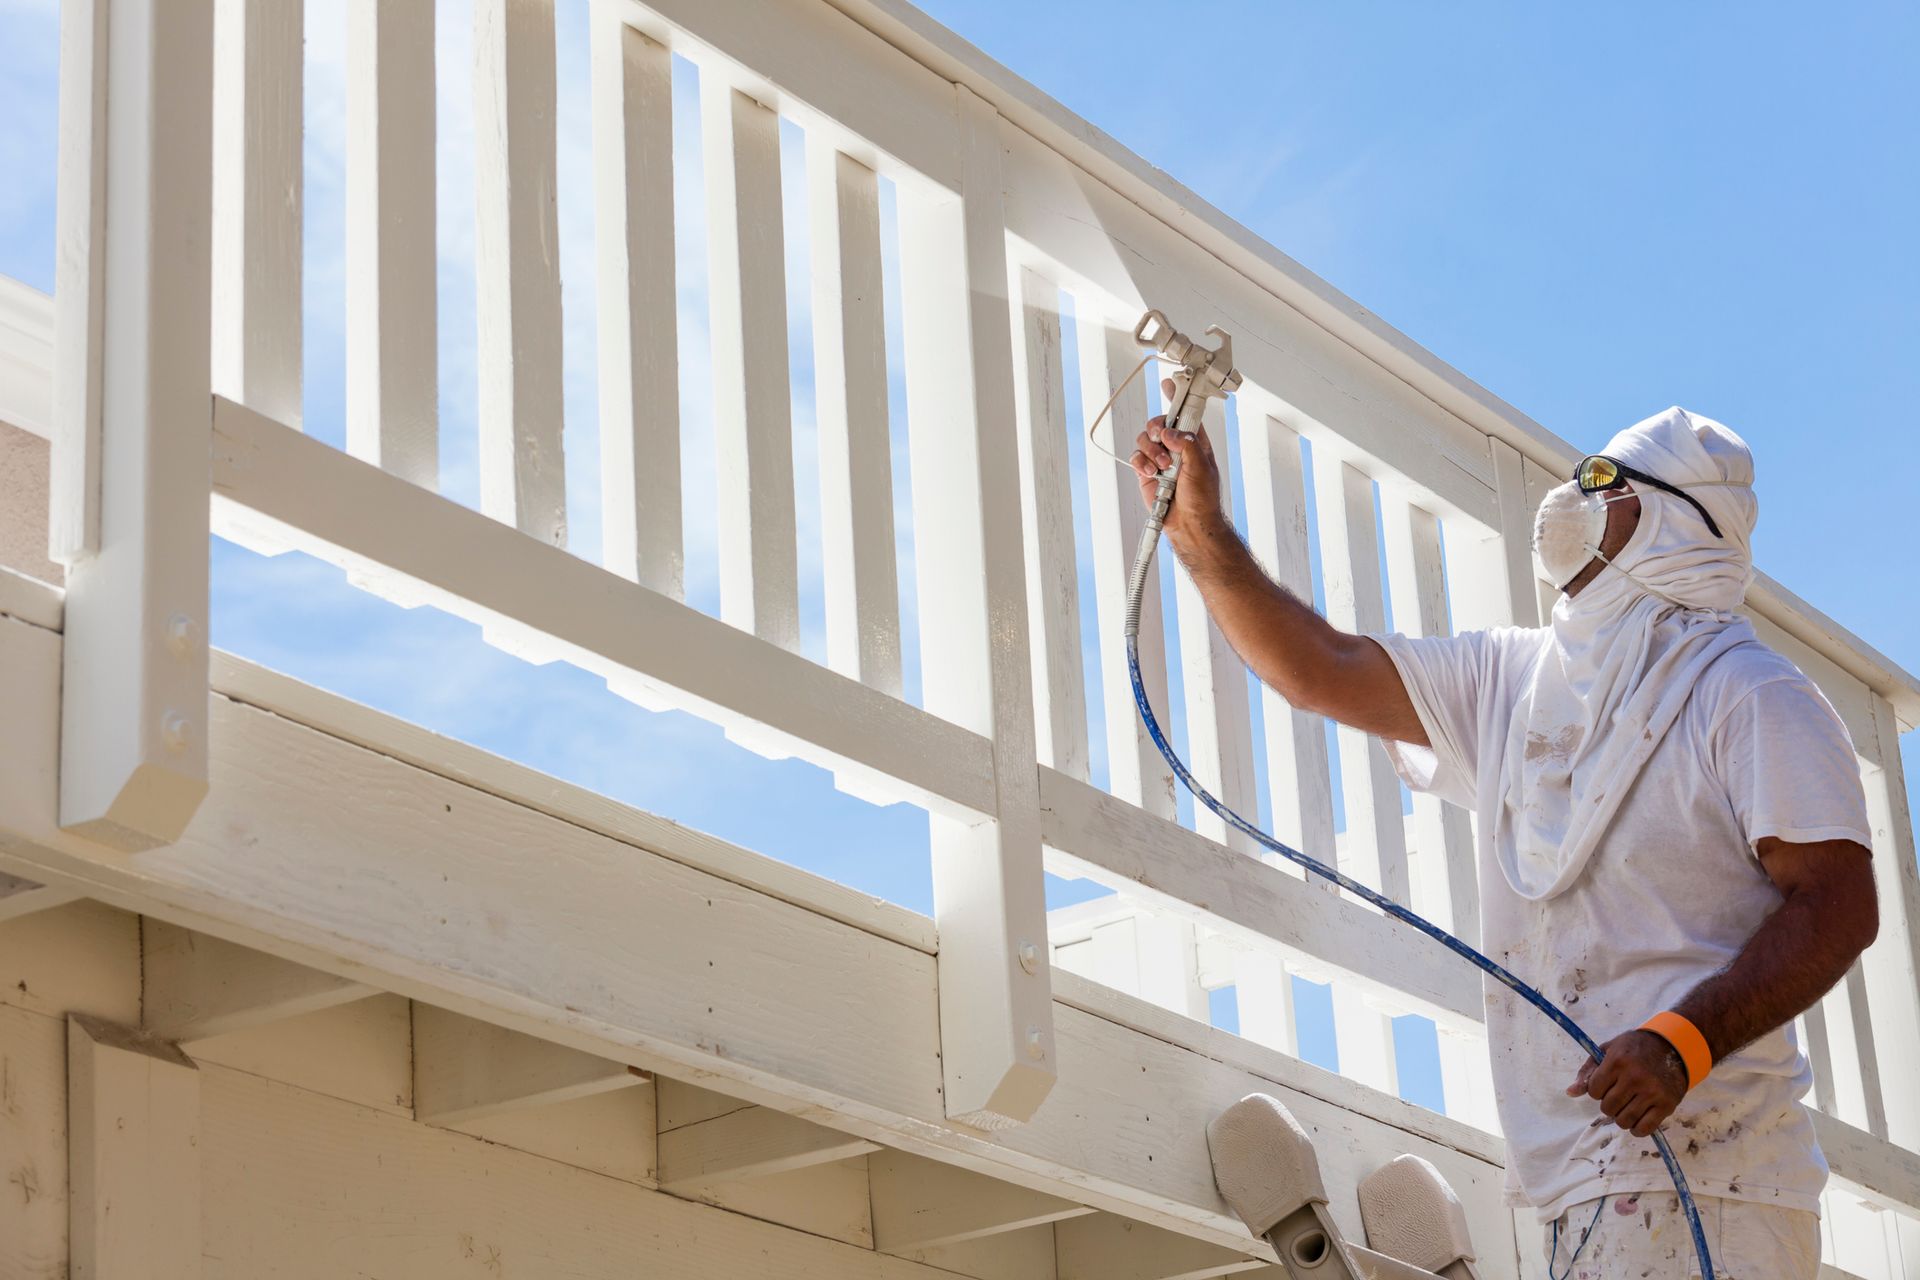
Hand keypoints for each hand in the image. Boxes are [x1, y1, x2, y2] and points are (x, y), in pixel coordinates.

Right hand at [1130, 379, 1224, 549]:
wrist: (1188, 524)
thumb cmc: (1203, 499)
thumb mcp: (1202, 467)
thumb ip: (1187, 444)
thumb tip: (1170, 432)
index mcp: (1195, 442)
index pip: (1186, 413)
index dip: (1177, 398)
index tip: (1169, 384)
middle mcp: (1176, 448)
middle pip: (1159, 423)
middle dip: (1157, 429)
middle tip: (1162, 439)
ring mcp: (1160, 459)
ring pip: (1145, 439)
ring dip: (1151, 451)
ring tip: (1162, 468)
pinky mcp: (1147, 472)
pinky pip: (1137, 457)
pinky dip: (1141, 462)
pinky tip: (1151, 473)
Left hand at [1567, 1031, 1689, 1136]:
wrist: (1672, 1047)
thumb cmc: (1634, 1049)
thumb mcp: (1607, 1051)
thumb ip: (1588, 1071)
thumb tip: (1570, 1093)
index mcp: (1617, 1061)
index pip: (1594, 1091)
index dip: (1597, 1090)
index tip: (1606, 1084)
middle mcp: (1634, 1077)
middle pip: (1608, 1108)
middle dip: (1609, 1105)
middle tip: (1618, 1096)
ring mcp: (1652, 1092)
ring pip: (1624, 1121)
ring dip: (1621, 1117)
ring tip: (1627, 1106)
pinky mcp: (1666, 1105)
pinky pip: (1644, 1129)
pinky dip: (1636, 1129)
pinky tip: (1637, 1119)